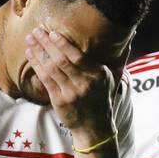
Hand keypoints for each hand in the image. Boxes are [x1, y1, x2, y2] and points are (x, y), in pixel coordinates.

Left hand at [24, 26, 114, 145]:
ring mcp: (71, 93)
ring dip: (38, 52)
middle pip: (61, 60)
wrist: (94, 126)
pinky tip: (30, 55)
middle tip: (36, 30)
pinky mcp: (59, 100)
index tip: (52, 33)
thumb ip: (118, 58)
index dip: (63, 44)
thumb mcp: (112, 78)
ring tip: (30, 39)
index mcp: (98, 75)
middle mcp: (84, 83)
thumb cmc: (102, 99)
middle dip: (46, 43)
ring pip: (51, 68)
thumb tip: (128, 39)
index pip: (78, 56)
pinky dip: (36, 65)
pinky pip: (45, 79)